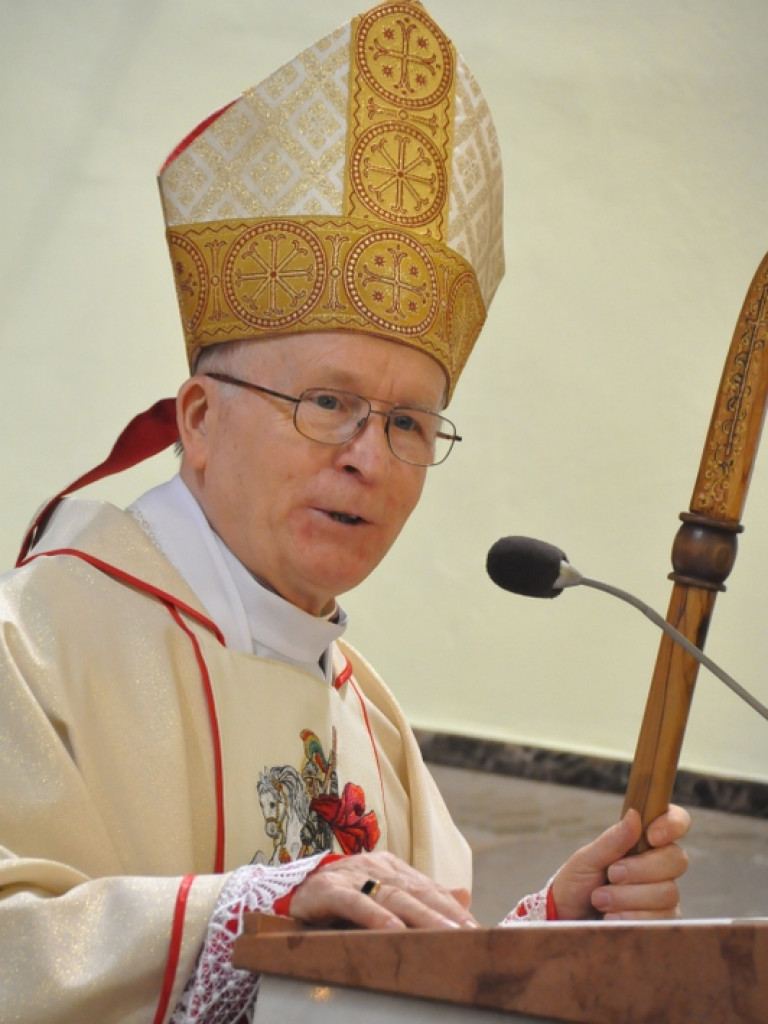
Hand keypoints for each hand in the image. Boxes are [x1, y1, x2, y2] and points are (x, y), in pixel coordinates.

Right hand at [289, 851, 478, 930]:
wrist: (291, 890)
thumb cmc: (342, 898)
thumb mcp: (383, 896)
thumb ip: (422, 896)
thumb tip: (466, 895)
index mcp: (392, 869)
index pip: (429, 889)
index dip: (453, 909)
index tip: (478, 930)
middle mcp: (375, 867)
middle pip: (415, 892)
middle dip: (445, 914)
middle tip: (470, 934)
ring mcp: (351, 876)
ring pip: (391, 897)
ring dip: (420, 916)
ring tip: (445, 934)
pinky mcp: (327, 891)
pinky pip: (353, 903)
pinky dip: (374, 916)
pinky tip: (393, 930)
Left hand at [551, 805, 689, 919]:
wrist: (566, 920)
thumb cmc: (576, 884)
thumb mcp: (587, 859)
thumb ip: (613, 840)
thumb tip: (634, 815)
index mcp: (644, 842)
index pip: (676, 822)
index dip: (672, 825)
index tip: (651, 837)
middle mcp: (660, 868)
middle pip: (676, 860)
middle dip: (640, 869)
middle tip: (611, 875)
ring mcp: (664, 897)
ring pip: (667, 893)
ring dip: (627, 897)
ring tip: (600, 900)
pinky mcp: (662, 924)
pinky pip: (660, 920)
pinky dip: (630, 918)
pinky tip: (611, 918)